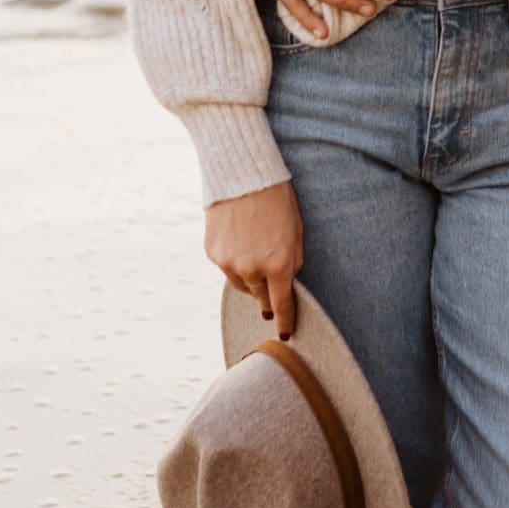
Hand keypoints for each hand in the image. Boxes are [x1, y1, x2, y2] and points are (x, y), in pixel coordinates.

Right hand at [205, 181, 303, 338]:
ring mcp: (228, 262)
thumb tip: (288, 280)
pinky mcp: (212, 252)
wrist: (242, 174)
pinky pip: (226, 268)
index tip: (285, 333)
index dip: (284, 321)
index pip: (281, 304)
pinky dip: (234, 263)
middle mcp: (250, 268)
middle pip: (260, 296)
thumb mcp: (296, 229)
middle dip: (268, 295)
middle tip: (271, 293)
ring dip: (251, 280)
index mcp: (277, 263)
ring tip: (256, 259)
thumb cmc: (277, 198)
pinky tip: (240, 244)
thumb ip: (293, 259)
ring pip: (241, 284)